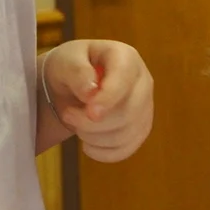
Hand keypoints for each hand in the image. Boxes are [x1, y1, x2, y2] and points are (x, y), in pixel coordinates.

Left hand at [41, 39, 153, 160]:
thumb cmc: (69, 68)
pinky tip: (88, 145)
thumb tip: (90, 92)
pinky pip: (128, 149)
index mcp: (125, 57)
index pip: (124, 80)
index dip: (109, 99)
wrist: (71, 86)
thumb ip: (76, 72)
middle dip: (93, 123)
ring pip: (128, 134)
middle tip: (68, 115)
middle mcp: (143, 81)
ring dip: (95, 138)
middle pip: (129, 112)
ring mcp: (145, 106)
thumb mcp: (64, 62)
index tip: (90, 113)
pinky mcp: (140, 128)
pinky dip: (104, 152)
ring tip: (76, 125)